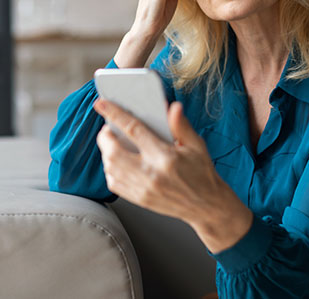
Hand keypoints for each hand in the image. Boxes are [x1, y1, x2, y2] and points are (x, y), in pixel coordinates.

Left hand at [93, 98, 252, 252]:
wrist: (206, 206)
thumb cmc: (201, 173)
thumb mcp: (196, 145)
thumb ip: (181, 125)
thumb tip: (172, 107)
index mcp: (165, 157)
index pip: (134, 130)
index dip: (115, 114)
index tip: (101, 104)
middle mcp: (151, 174)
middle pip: (113, 152)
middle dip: (105, 136)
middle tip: (108, 128)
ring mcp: (143, 189)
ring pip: (110, 168)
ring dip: (106, 152)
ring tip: (112, 143)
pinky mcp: (139, 200)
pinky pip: (114, 183)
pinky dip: (110, 169)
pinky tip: (117, 161)